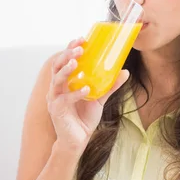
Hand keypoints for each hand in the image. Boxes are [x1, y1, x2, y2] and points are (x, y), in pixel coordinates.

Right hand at [46, 37, 129, 154]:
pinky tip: (86, 89)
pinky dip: (75, 93)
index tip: (82, 39)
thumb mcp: (100, 98)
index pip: (65, 60)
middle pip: (57, 66)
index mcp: (65, 82)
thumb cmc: (84, 117)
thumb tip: (125, 71)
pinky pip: (65, 99)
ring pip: (56, 80)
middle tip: (79, 48)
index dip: (70, 48)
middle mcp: (57, 88)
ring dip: (66, 70)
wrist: (78, 140)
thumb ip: (110, 85)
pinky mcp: (57, 111)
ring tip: (76, 63)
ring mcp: (54, 99)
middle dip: (67, 55)